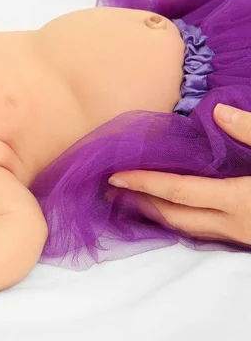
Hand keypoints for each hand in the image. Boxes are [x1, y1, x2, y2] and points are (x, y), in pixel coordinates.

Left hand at [109, 104, 250, 245]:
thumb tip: (218, 111)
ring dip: (156, 214)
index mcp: (239, 200)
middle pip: (174, 216)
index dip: (145, 183)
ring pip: (187, 229)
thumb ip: (250, 131)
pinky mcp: (244, 238)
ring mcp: (238, 236)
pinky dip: (178, 220)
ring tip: (130, 199)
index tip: (115, 175)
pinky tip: (168, 210)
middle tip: (112, 189)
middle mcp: (232, 224)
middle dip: (140, 203)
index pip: (179, 191)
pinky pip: (202, 233)